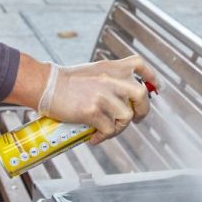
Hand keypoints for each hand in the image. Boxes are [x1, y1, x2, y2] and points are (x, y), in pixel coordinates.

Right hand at [38, 55, 159, 143]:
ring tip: (106, 130)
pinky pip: (108, 130)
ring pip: (126, 117)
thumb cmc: (65, 81)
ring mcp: (103, 95)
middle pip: (141, 95)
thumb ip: (110, 79)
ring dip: (118, 128)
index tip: (156, 87)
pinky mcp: (93, 111)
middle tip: (135, 119)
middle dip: (142, 111)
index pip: (139, 65)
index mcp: (111, 67)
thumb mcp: (93, 71)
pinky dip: (103, 137)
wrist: (45, 85)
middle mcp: (111, 79)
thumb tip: (122, 98)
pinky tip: (93, 136)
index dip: (151, 76)